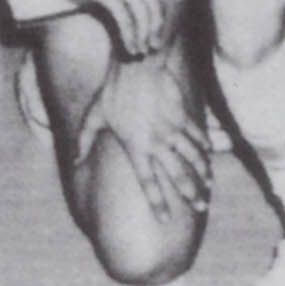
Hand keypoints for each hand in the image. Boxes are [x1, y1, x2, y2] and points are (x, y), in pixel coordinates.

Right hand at [30, 0, 166, 56]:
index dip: (159, 13)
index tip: (155, 29)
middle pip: (155, 6)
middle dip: (156, 29)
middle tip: (154, 46)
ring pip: (144, 16)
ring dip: (144, 37)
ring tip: (140, 51)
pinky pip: (126, 20)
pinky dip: (131, 37)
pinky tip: (130, 48)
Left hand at [75, 48, 212, 224]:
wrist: (138, 65)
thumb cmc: (113, 90)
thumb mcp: (94, 115)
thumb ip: (84, 139)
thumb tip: (75, 161)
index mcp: (137, 148)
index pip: (149, 183)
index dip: (158, 203)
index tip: (165, 220)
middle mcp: (157, 143)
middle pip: (178, 175)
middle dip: (190, 194)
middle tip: (200, 208)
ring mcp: (172, 130)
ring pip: (192, 158)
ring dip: (202, 174)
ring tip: (208, 187)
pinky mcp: (182, 116)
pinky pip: (196, 135)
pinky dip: (204, 147)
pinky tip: (209, 156)